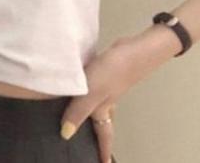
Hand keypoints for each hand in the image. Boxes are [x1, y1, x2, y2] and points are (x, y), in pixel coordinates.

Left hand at [60, 35, 163, 162]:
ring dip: (86, 110)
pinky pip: (91, 86)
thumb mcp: (93, 92)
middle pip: (100, 121)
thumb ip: (78, 111)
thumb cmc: (113, 72)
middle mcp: (105, 100)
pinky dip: (84, 89)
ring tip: (74, 113)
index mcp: (103, 109)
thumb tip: (66, 135)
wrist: (134, 48)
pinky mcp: (103, 71)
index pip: (103, 135)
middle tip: (84, 143)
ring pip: (95, 103)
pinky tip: (75, 83)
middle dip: (93, 133)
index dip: (103, 151)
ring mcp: (106, 85)